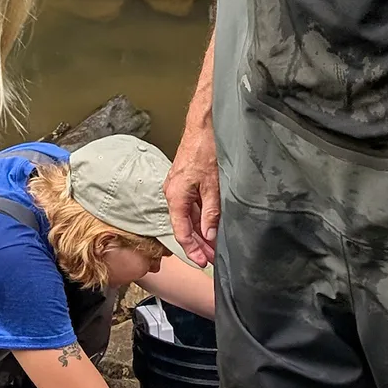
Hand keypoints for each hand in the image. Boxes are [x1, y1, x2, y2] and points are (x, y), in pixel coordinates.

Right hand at [164, 128, 219, 268]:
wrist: (203, 125)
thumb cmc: (205, 150)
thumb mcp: (213, 186)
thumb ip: (210, 212)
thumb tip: (210, 235)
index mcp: (175, 196)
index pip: (181, 231)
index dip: (192, 249)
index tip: (203, 262)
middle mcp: (173, 194)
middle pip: (184, 226)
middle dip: (199, 244)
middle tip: (213, 259)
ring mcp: (179, 188)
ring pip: (189, 217)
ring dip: (201, 232)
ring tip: (214, 246)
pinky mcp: (186, 182)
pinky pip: (192, 206)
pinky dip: (202, 218)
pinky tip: (212, 226)